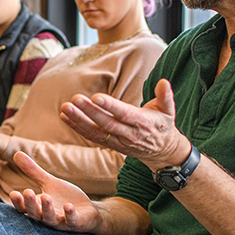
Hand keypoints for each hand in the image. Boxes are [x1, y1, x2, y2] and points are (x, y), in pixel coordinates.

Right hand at [9, 152, 100, 232]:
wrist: (87, 213)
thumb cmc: (64, 198)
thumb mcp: (49, 183)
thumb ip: (33, 171)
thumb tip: (16, 154)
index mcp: (38, 207)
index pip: (24, 208)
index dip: (18, 202)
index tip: (13, 193)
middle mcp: (47, 217)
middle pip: (35, 213)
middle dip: (31, 204)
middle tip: (27, 192)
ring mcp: (61, 221)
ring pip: (51, 218)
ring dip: (47, 209)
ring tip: (46, 196)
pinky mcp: (76, 223)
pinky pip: (72, 221)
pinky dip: (69, 215)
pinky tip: (68, 206)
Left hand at [59, 78, 190, 170]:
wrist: (162, 151)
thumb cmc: (163, 125)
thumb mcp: (169, 110)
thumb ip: (165, 96)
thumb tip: (163, 82)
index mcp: (142, 122)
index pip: (124, 114)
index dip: (110, 106)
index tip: (96, 97)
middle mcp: (129, 134)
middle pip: (106, 123)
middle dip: (89, 112)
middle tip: (74, 99)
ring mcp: (118, 141)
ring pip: (96, 131)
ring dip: (79, 120)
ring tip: (65, 108)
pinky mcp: (111, 145)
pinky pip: (92, 137)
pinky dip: (77, 128)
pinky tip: (64, 117)